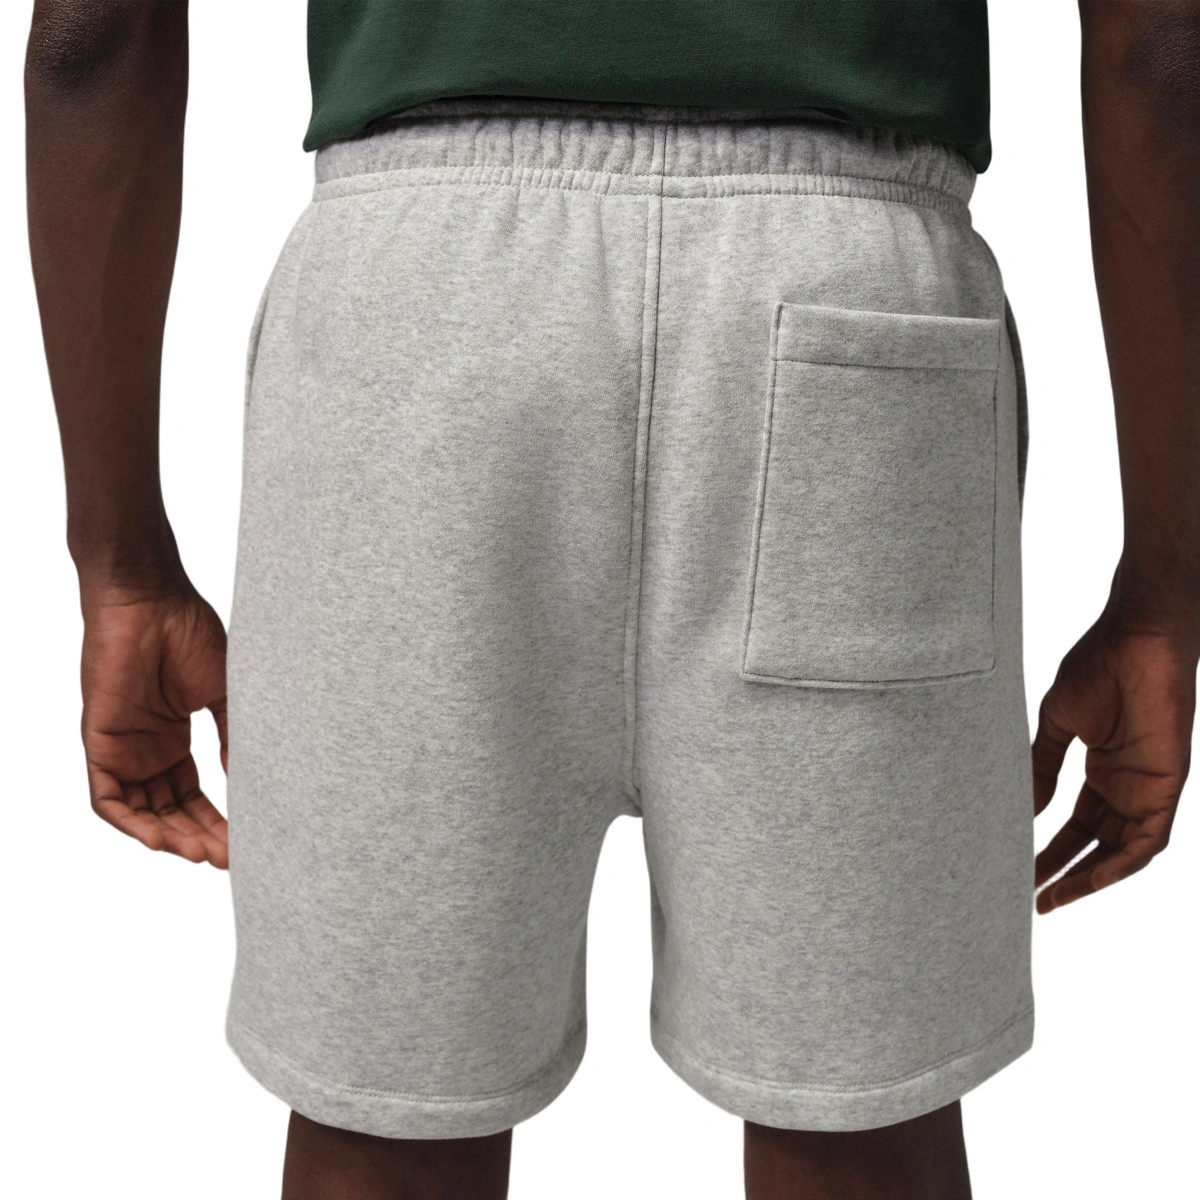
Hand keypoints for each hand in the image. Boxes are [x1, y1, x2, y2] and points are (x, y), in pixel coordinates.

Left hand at [79, 580, 228, 867]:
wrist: (151, 600)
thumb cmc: (188, 633)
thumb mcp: (224, 693)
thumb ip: (234, 737)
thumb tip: (249, 782)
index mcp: (173, 738)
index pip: (193, 795)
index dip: (217, 821)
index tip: (245, 841)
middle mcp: (146, 749)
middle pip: (170, 811)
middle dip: (199, 838)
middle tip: (229, 858)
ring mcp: (122, 749)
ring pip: (141, 813)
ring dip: (170, 838)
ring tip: (202, 854)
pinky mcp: (100, 744)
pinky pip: (109, 799)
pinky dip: (133, 824)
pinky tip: (162, 840)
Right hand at [1032, 607, 1195, 912]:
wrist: (1137, 637)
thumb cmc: (1099, 665)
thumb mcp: (1057, 722)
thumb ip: (1041, 765)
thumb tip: (1023, 808)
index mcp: (1104, 770)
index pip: (1078, 826)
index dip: (1051, 851)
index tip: (1022, 873)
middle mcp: (1128, 786)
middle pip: (1097, 846)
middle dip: (1065, 874)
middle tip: (1032, 898)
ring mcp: (1149, 788)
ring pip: (1123, 853)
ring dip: (1089, 879)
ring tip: (1052, 897)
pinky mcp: (1167, 786)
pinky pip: (1149, 841)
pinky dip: (1122, 865)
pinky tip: (1092, 881)